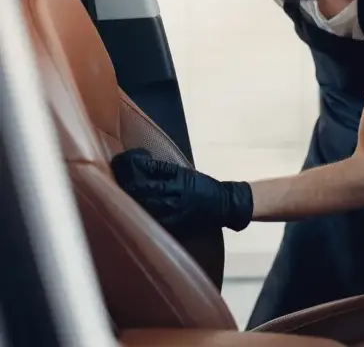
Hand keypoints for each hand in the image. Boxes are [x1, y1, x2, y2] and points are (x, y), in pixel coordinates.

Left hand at [110, 149, 252, 233]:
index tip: (123, 162)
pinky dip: (142, 215)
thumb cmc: (204, 186)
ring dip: (132, 200)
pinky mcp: (176, 223)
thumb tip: (139, 167)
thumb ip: (165, 172)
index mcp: (181, 178)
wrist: (225, 204)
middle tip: (116, 180)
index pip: (152, 170)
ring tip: (120, 197)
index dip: (135, 166)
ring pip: (147, 205)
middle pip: (146, 189)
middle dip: (129, 185)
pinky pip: (154, 220)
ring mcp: (176, 210)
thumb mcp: (187, 173)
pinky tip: (133, 213)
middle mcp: (177, 193)